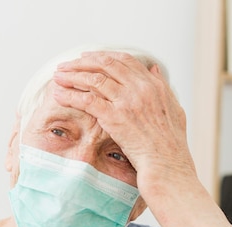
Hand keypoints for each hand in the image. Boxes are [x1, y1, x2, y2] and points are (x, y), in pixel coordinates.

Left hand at [52, 50, 196, 203]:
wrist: (167, 165)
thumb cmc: (171, 145)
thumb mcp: (174, 109)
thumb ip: (162, 87)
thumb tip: (154, 68)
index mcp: (153, 85)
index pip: (124, 60)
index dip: (103, 57)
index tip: (87, 58)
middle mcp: (140, 88)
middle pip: (106, 64)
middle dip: (83, 62)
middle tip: (67, 65)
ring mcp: (127, 101)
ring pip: (94, 78)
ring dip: (72, 75)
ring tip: (57, 76)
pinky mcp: (115, 117)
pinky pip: (87, 100)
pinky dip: (71, 95)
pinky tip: (58, 95)